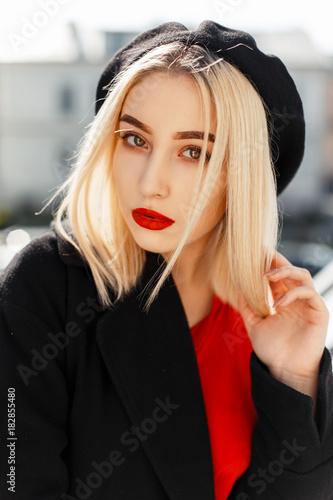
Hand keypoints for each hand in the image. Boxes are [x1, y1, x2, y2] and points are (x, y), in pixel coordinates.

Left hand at [237, 250, 328, 401]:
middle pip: (290, 271)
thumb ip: (246, 307)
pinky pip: (309, 293)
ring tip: (267, 275)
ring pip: (303, 276)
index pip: (276, 276)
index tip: (254, 255)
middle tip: (262, 254)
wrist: (285, 370)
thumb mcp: (253, 325)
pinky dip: (293, 294)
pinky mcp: (319, 312)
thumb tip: (238, 286)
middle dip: (277, 261)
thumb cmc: (271, 350)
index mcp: (282, 300)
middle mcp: (296, 299)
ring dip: (286, 271)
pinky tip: (278, 303)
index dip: (268, 264)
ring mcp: (308, 304)